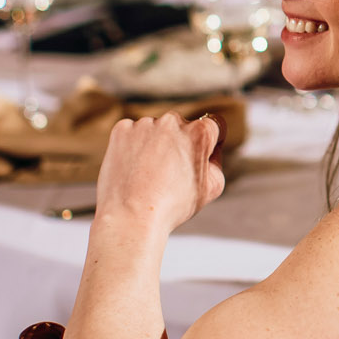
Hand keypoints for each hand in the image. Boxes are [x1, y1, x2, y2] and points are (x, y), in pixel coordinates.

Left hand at [93, 113, 226, 235]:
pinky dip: (134, 146)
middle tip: (171, 173)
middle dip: (179, 143)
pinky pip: (133, 133)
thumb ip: (216, 159)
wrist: (131, 217)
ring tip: (149, 174)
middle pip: (181, 127)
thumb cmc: (173, 206)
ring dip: (155, 144)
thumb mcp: (213, 187)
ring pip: (156, 130)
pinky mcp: (122, 130)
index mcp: (199, 132)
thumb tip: (210, 147)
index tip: (200, 156)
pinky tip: (134, 168)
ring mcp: (145, 124)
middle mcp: (172, 121)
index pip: (213, 125)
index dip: (210, 142)